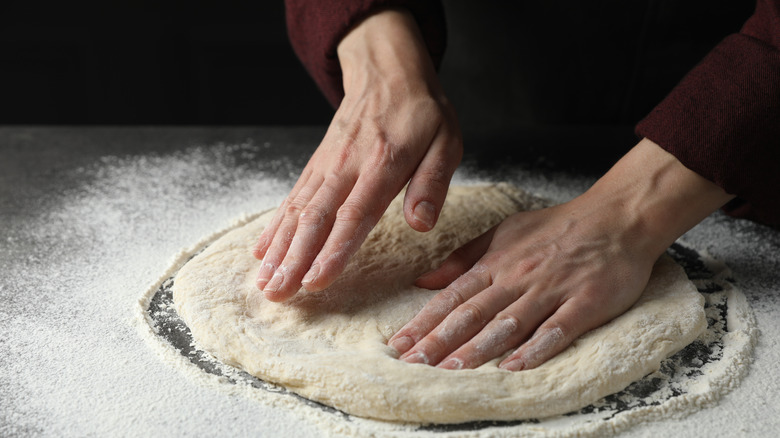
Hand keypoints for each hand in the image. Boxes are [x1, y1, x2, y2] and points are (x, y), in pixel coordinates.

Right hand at [252, 9, 461, 301]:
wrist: (387, 72)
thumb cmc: (421, 113)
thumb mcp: (445, 142)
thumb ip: (432, 183)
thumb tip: (421, 224)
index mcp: (383, 163)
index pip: (354, 214)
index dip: (333, 250)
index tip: (316, 281)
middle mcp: (346, 166)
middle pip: (316, 218)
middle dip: (294, 260)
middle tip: (278, 294)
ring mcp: (326, 166)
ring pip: (297, 211)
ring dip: (279, 249)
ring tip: (264, 282)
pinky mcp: (316, 166)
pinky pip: (291, 199)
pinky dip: (275, 227)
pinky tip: (262, 252)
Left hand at [388, 139, 733, 369]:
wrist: (616, 217)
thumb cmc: (557, 227)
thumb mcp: (503, 232)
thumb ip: (463, 258)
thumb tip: (423, 280)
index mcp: (497, 263)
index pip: (452, 297)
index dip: (424, 322)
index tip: (399, 345)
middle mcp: (518, 278)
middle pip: (472, 313)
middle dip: (439, 340)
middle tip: (412, 364)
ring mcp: (551, 290)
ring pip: (507, 324)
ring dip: (477, 349)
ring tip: (450, 370)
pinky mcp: (584, 303)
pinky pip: (556, 330)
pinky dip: (534, 349)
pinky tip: (512, 368)